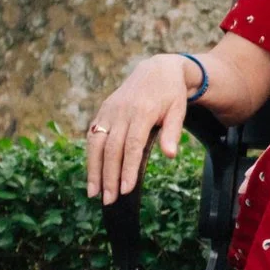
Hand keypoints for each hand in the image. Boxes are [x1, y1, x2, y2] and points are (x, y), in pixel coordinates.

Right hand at [84, 55, 195, 204]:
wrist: (156, 70)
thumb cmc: (171, 94)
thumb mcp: (178, 110)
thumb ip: (173, 132)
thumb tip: (171, 156)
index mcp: (141, 112)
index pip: (132, 145)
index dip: (127, 168)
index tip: (125, 189)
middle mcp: (121, 112)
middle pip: (112, 149)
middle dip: (109, 176)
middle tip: (109, 200)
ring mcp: (109, 112)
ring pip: (96, 144)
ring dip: (94, 170)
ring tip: (94, 193)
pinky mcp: (102, 112)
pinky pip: (92, 137)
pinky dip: (90, 156)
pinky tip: (91, 174)